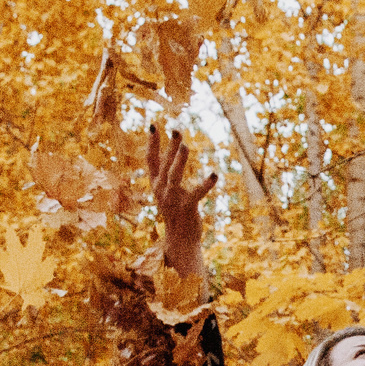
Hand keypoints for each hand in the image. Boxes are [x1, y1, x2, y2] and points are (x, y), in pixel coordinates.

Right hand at [144, 127, 217, 286]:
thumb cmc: (176, 213)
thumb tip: (173, 153)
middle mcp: (161, 190)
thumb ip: (166, 175)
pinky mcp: (186, 208)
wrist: (180, 240)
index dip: (152, 143)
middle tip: (176, 129)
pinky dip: (205, 184)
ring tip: (185, 145)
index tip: (153, 125)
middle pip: (164, 164)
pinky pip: (196, 194)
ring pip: (174, 176)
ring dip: (179, 160)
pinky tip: (214, 175)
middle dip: (169, 146)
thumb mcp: (167, 193)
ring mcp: (172, 199)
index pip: (150, 160)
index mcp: (156, 185)